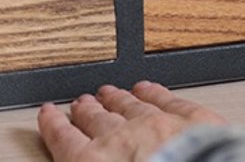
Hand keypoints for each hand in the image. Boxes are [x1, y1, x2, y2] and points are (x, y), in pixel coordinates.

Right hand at [37, 81, 227, 161]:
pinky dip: (155, 94)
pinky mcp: (195, 122)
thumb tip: (90, 161)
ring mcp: (159, 125)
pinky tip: (148, 89)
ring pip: (131, 106)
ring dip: (117, 100)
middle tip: (81, 103)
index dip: (54, 126)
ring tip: (109, 93)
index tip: (49, 115)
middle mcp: (122, 139)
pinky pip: (168, 101)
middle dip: (87, 111)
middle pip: (97, 120)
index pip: (65, 142)